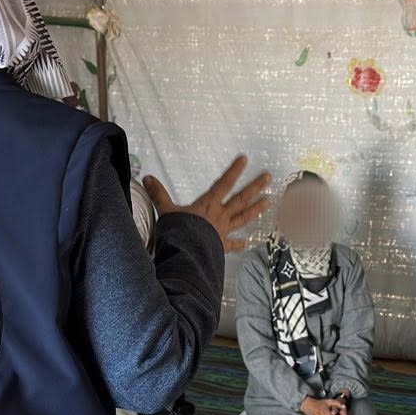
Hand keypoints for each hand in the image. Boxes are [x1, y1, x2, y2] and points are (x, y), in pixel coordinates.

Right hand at [143, 155, 270, 249]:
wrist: (186, 256)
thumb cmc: (178, 233)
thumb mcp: (166, 211)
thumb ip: (158, 194)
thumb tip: (147, 178)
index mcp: (208, 204)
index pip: (224, 183)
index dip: (234, 171)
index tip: (245, 159)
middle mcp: (220, 215)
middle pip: (241, 198)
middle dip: (255, 187)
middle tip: (268, 177)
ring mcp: (223, 231)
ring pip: (243, 217)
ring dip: (256, 209)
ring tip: (268, 201)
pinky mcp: (221, 246)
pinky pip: (232, 244)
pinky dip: (239, 244)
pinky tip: (247, 243)